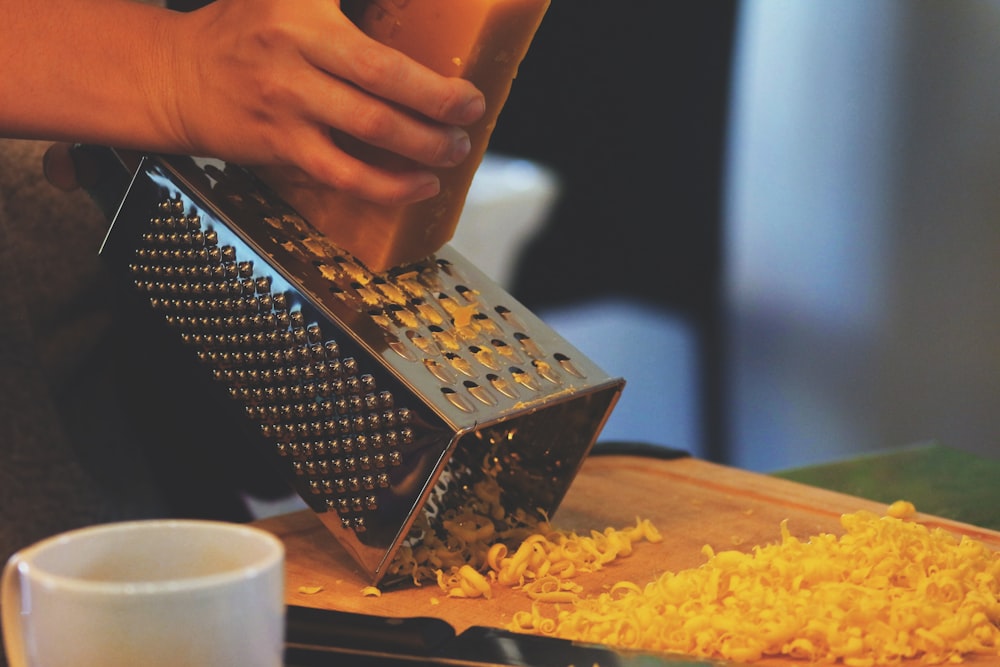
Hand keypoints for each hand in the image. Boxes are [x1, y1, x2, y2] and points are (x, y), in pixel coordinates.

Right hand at [162, 0, 485, 204]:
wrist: (176, 76)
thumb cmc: (244, 30)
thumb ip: (340, 1)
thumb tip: (408, 10)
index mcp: (301, 5)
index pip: (373, 23)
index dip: (418, 42)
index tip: (464, 66)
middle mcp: (294, 48)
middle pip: (384, 76)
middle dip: (440, 99)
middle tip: (472, 109)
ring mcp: (287, 101)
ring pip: (372, 128)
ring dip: (424, 144)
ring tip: (454, 149)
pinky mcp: (282, 145)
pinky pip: (345, 173)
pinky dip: (389, 186)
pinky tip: (420, 185)